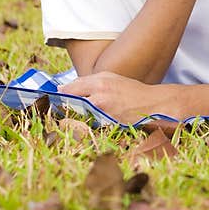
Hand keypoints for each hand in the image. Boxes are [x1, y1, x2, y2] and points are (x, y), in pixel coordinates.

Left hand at [58, 71, 178, 123]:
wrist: (155, 104)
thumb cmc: (133, 92)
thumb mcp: (112, 79)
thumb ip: (91, 83)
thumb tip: (67, 90)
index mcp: (99, 79)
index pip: (69, 88)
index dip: (59, 96)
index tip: (53, 102)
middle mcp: (99, 91)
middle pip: (69, 101)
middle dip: (61, 108)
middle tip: (56, 115)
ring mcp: (102, 107)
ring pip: (76, 114)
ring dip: (71, 119)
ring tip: (68, 124)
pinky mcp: (108, 121)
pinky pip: (89, 126)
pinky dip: (84, 128)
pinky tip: (84, 130)